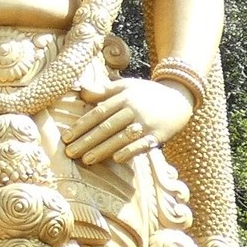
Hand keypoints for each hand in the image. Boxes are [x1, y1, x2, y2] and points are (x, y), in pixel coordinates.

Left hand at [67, 77, 193, 164]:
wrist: (180, 99)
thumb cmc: (148, 94)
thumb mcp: (127, 86)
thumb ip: (104, 90)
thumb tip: (81, 89)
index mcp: (124, 97)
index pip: (98, 113)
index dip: (81, 125)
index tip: (66, 137)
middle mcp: (134, 110)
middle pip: (106, 127)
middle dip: (87, 141)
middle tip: (70, 153)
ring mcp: (146, 123)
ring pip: (121, 138)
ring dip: (103, 150)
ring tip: (86, 160)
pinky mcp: (158, 135)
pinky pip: (142, 145)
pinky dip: (129, 152)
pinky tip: (115, 159)